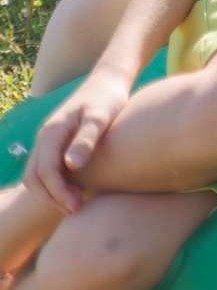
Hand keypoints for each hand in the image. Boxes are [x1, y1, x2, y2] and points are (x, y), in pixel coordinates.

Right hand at [25, 67, 136, 211]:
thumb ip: (87, 139)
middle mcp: (45, 138)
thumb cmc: (108, 97)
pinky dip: (56, 184)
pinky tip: (78, 190)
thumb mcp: (101, 116)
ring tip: (76, 204)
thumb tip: (71, 165)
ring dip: (51, 193)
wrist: (109, 80)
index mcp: (51, 132)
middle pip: (34, 177)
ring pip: (37, 175)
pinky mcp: (58, 143)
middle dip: (51, 197)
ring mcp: (49, 141)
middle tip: (75, 209)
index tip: (76, 204)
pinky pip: (48, 169)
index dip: (58, 191)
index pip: (45, 171)